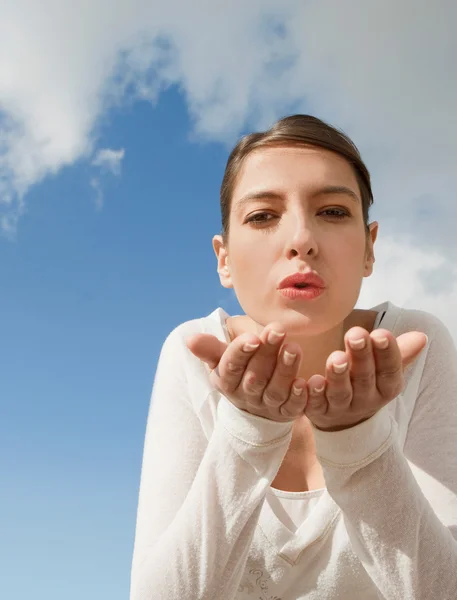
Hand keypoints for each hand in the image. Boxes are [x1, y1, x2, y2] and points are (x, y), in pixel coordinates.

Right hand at [186, 324, 307, 422]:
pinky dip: (298, 396)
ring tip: (294, 347)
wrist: (254, 411)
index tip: (252, 336)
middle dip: (267, 353)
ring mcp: (267, 406)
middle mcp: (246, 395)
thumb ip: (211, 349)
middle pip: (256, 376)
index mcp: (227, 381)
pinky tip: (304, 382)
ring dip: (285, 369)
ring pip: (276, 389)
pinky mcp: (287, 414)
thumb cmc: (240, 374)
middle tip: (278, 330)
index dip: (241, 352)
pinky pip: (293, 408)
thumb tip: (189, 338)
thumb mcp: (222, 362)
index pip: (231, 366)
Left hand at [304, 327, 427, 431]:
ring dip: (338, 375)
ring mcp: (340, 408)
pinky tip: (310, 381)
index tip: (381, 333)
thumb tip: (421, 336)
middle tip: (355, 334)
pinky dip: (312, 394)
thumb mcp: (384, 370)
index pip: (390, 370)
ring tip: (336, 358)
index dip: (387, 353)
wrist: (345, 422)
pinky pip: (315, 405)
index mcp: (385, 387)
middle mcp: (365, 399)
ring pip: (340, 393)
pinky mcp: (318, 413)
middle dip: (361, 356)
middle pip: (364, 378)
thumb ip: (399, 352)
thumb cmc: (366, 384)